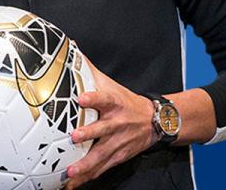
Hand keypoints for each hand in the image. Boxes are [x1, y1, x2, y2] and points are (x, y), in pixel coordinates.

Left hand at [65, 59, 155, 188]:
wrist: (155, 121)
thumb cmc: (126, 101)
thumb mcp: (110, 84)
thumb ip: (89, 71)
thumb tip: (70, 49)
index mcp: (114, 103)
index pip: (104, 98)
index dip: (93, 97)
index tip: (81, 98)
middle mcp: (117, 123)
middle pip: (103, 129)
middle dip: (89, 134)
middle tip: (75, 137)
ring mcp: (118, 142)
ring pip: (102, 155)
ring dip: (86, 164)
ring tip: (71, 172)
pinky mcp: (118, 157)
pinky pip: (102, 169)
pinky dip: (88, 177)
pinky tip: (73, 184)